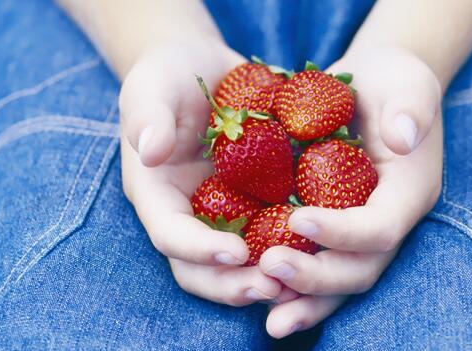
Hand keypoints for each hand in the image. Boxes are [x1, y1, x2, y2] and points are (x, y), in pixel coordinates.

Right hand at [119, 40, 285, 305]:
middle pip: (202, 268)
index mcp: (158, 195)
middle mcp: (190, 214)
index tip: (237, 251)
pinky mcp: (255, 202)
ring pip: (240, 263)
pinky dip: (292, 249)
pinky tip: (323, 250)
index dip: (200, 250)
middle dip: (234, 284)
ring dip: (266, 278)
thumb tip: (150, 151)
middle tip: (274, 287)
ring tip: (302, 282)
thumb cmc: (170, 73)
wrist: (205, 69)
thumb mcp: (152, 85)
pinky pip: (272, 233)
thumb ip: (148, 116)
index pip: (171, 235)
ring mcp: (224, 212)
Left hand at [261, 46, 443, 337]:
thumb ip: (410, 107)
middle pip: (359, 269)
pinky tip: (258, 291)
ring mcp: (360, 229)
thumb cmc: (392, 80)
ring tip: (268, 316)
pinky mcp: (335, 227)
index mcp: (408, 194)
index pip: (380, 229)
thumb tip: (403, 136)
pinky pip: (316, 262)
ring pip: (338, 280)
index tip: (298, 220)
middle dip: (317, 277)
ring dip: (304, 300)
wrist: (377, 87)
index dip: (343, 232)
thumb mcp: (406, 82)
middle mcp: (387, 221)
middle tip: (269, 269)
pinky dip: (293, 284)